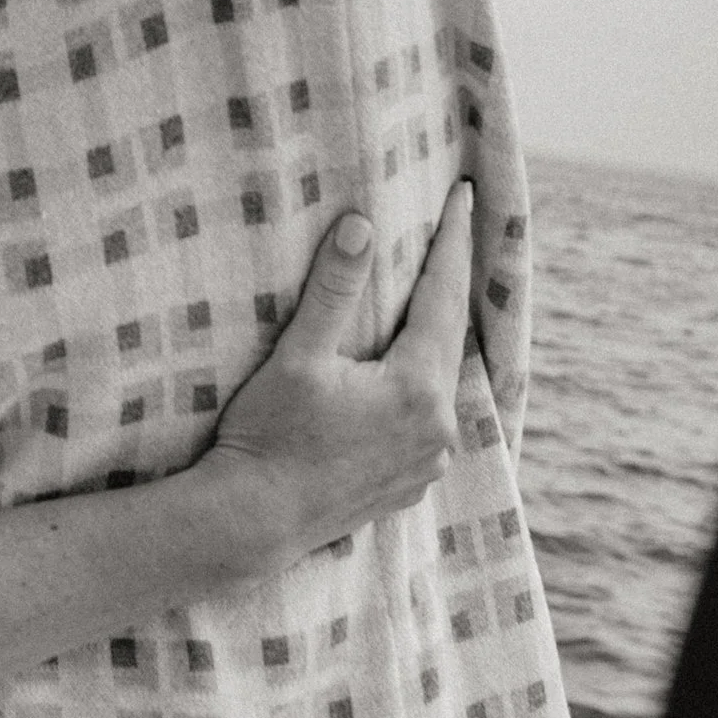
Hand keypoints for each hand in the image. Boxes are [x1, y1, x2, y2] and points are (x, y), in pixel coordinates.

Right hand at [203, 187, 472, 566]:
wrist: (253, 521)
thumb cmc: (269, 435)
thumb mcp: (298, 356)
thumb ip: (334, 290)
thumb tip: (362, 227)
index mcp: (417, 389)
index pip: (443, 296)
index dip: (452, 242)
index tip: (464, 196)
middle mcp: (438, 428)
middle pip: (449, 338)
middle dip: (447, 284)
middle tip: (451, 232)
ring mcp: (428, 461)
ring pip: (441, 381)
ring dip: (434, 337)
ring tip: (428, 297)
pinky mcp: (410, 483)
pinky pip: (429, 418)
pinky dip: (421, 383)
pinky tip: (406, 373)